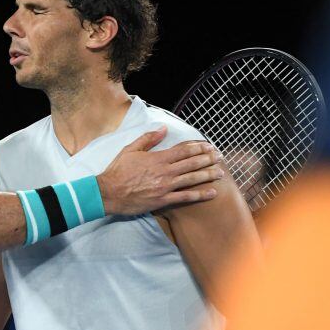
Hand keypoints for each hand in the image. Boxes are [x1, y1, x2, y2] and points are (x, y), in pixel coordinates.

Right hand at [97, 127, 222, 214]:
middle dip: (208, 159)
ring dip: (208, 175)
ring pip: (192, 179)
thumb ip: (148, 139)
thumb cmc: (118, 171)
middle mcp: (165, 171)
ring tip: (221, 173)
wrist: (109, 192)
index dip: (199, 147)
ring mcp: (165, 186)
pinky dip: (200, 195)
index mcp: (158, 158)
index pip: (183, 151)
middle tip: (220, 157)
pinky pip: (185, 197)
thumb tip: (163, 129)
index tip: (209, 146)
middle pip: (192, 164)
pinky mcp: (163, 200)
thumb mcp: (130, 149)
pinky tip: (211, 192)